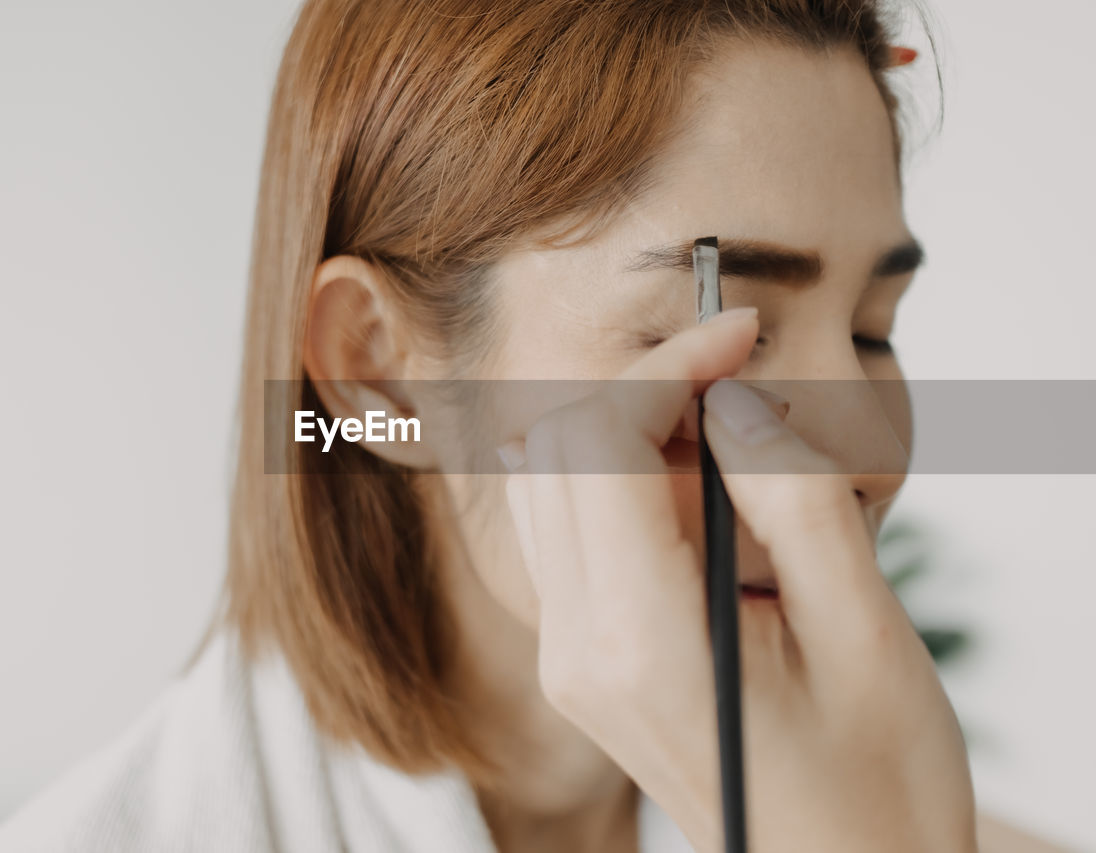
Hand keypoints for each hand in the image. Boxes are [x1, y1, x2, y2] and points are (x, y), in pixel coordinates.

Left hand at [499, 306, 976, 852]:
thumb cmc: (876, 782)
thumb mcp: (866, 632)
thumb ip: (795, 498)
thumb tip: (730, 399)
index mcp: (641, 641)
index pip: (596, 443)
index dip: (666, 369)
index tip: (741, 335)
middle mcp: (577, 648)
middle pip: (555, 449)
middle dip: (646, 393)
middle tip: (745, 390)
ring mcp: (568, 657)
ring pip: (550, 482)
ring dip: (634, 435)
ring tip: (736, 458)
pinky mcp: (581, 658)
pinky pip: (570, 530)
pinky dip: (625, 484)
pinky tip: (706, 505)